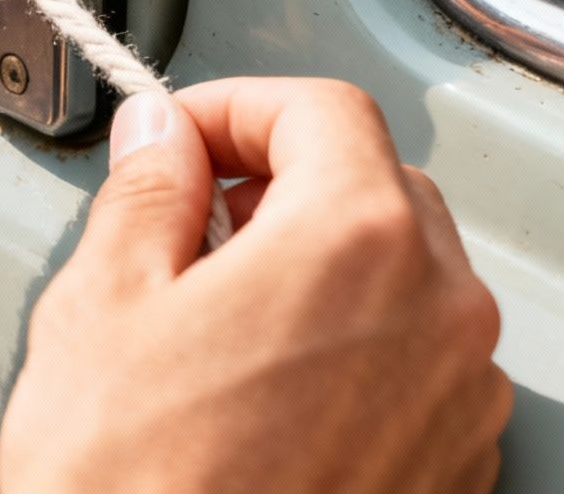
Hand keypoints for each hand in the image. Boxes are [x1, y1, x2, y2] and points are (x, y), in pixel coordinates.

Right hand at [0, 78, 508, 493]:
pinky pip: (419, 364)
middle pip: (376, 184)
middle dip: (282, 182)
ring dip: (322, 267)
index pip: (321, 109)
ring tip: (221, 318)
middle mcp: (439, 312)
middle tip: (192, 218)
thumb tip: (164, 140)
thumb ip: (146, 191)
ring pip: (406, 276)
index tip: (183, 134)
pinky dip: (356, 347)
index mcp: (356, 241)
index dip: (237, 105)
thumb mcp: (101, 308)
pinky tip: (269, 389)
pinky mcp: (459, 470)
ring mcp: (462, 399)